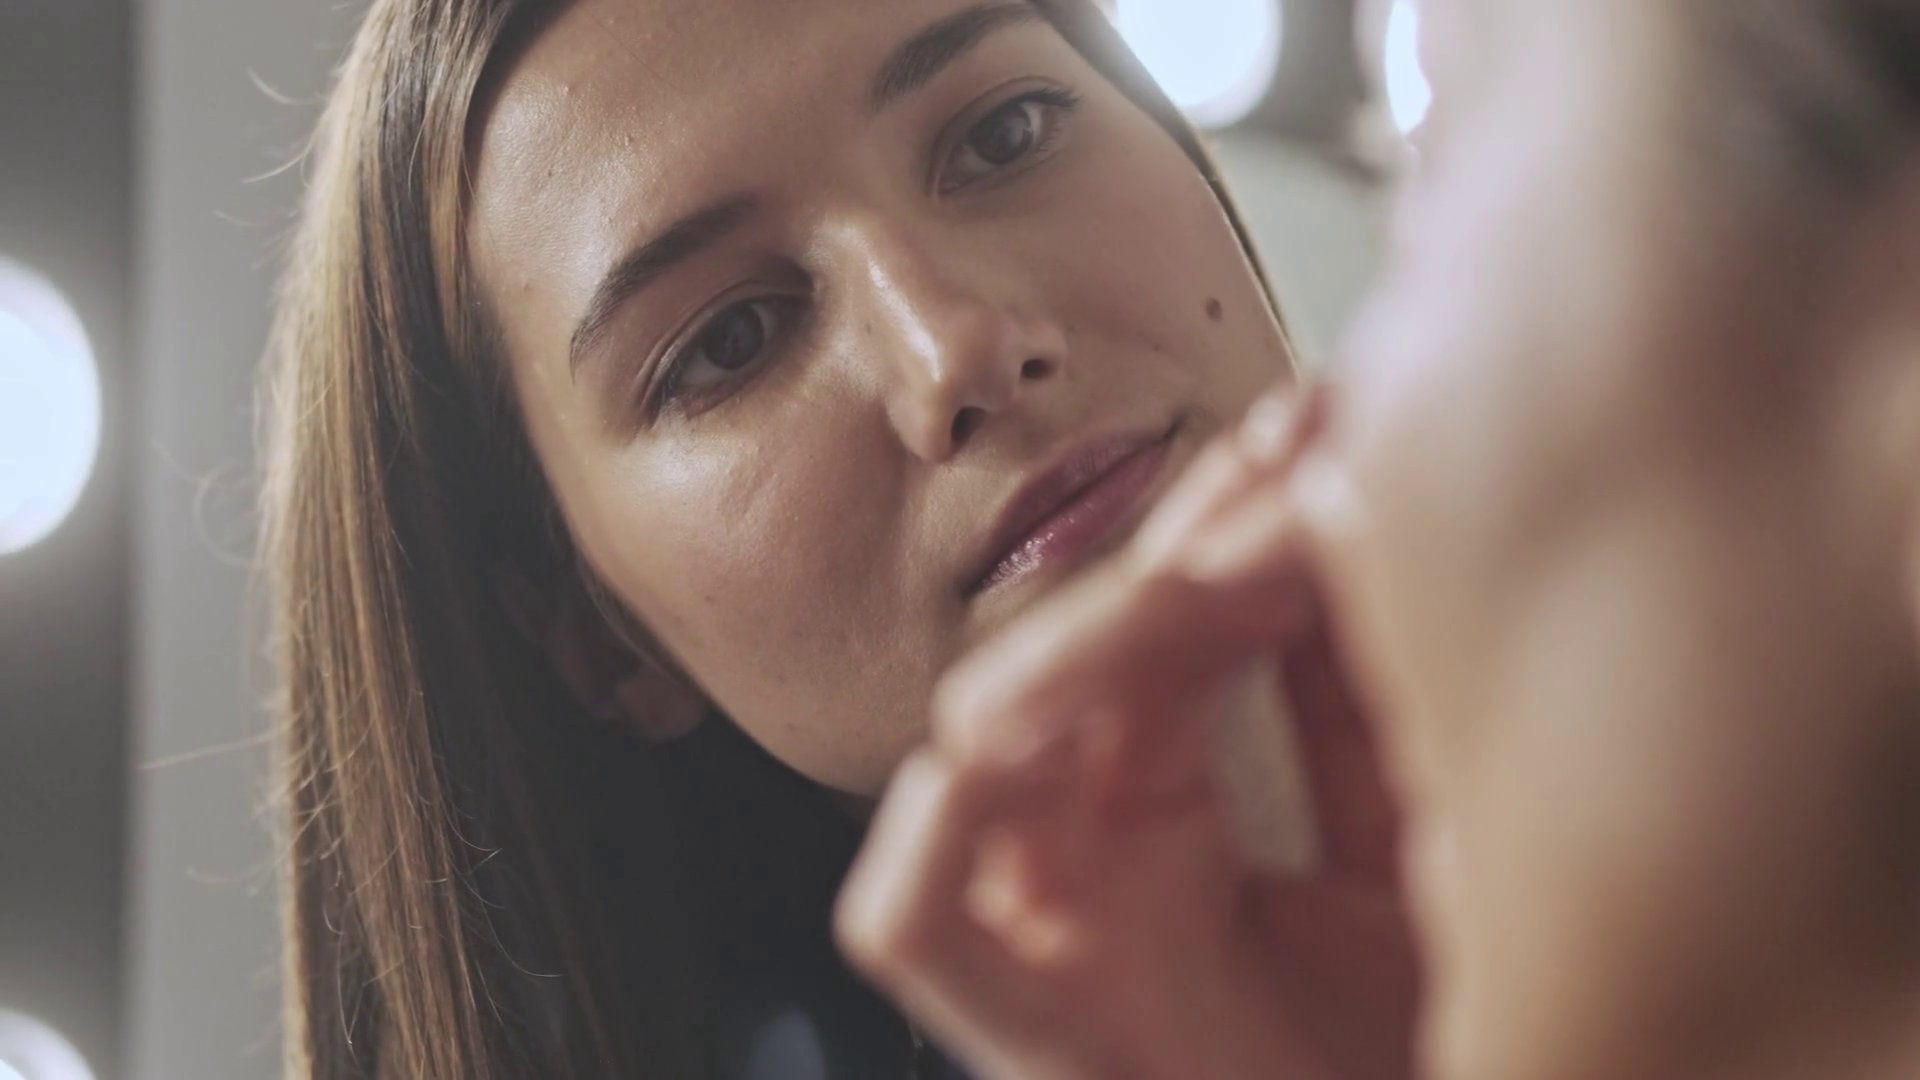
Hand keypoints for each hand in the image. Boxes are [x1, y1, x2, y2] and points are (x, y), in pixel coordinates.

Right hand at [837, 387, 1418, 1079]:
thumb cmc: (1413, 1048)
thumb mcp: (1414, 850)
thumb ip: (1357, 709)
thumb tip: (1352, 525)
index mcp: (1161, 811)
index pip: (1155, 633)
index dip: (1222, 533)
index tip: (1310, 445)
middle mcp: (1088, 858)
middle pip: (1071, 663)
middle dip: (1169, 556)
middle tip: (1274, 466)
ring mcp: (1050, 939)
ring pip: (981, 754)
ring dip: (1073, 650)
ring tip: (1196, 569)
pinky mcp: (1029, 1042)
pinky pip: (913, 925)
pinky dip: (934, 837)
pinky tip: (1040, 733)